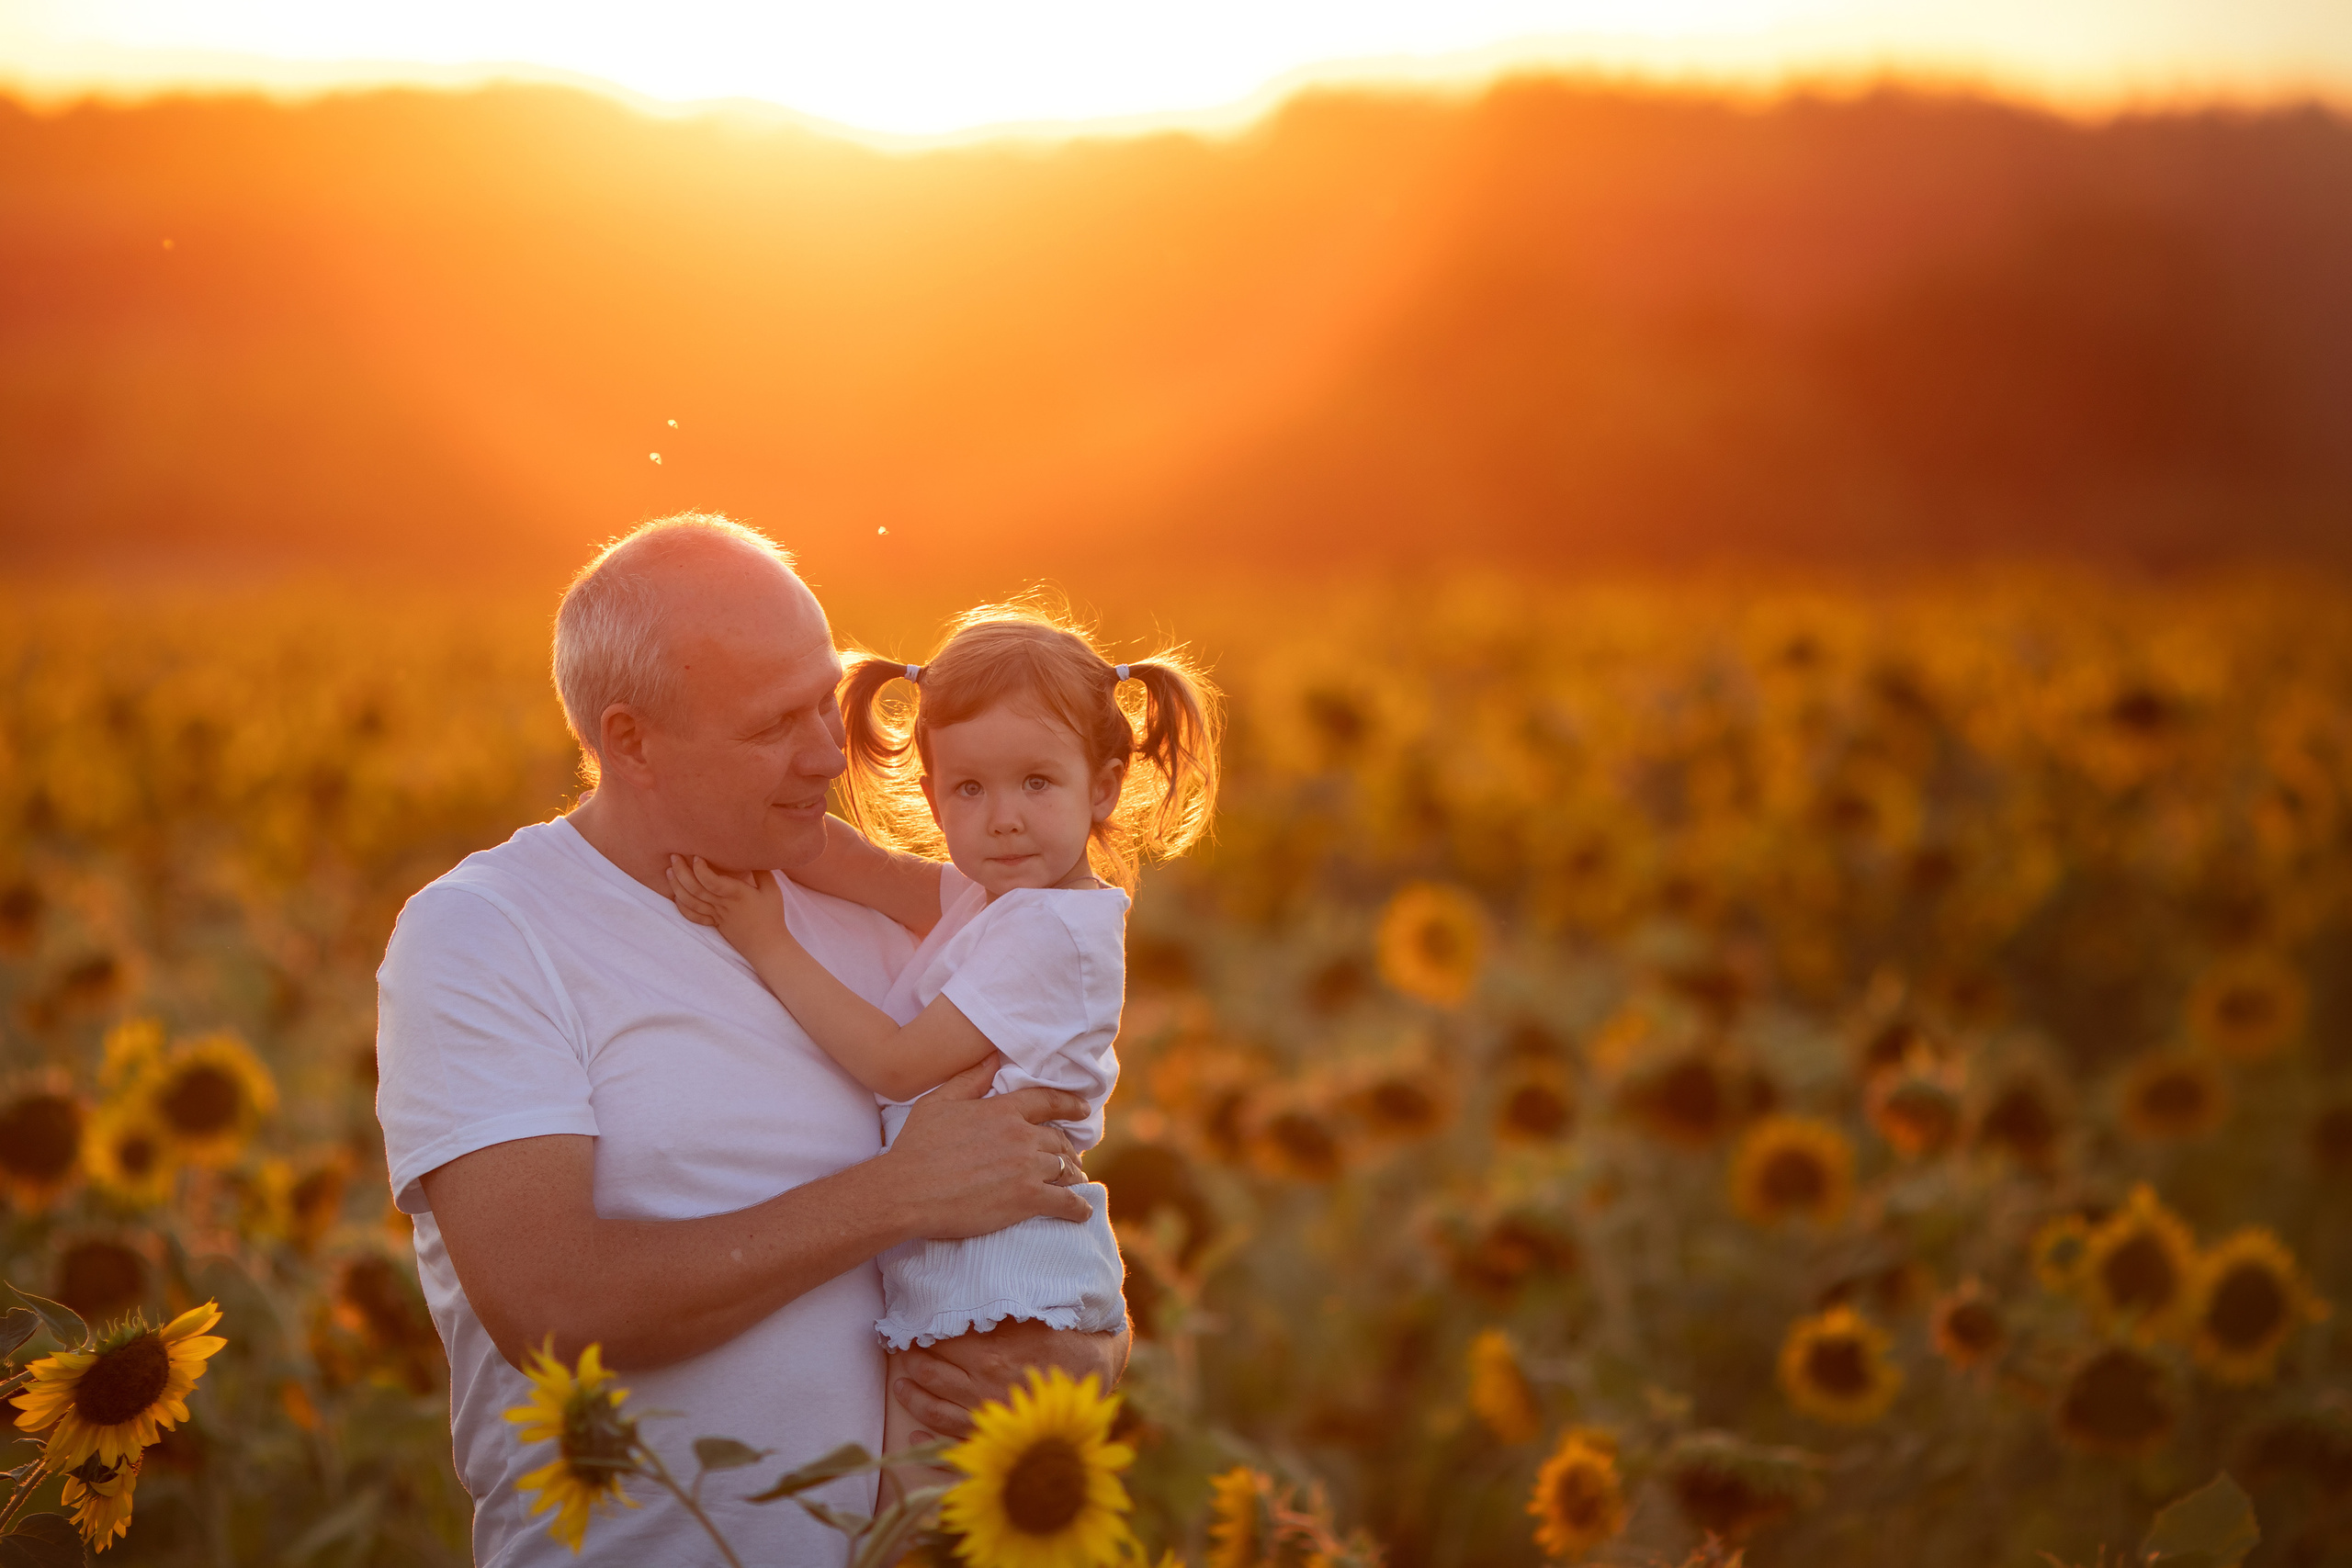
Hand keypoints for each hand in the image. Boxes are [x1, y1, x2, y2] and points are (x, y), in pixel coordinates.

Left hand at [666, 854, 782, 944]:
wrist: (767, 945)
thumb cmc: (771, 916)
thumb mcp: (772, 890)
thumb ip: (761, 871)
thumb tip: (752, 854)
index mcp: (737, 895)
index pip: (713, 882)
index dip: (701, 869)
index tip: (696, 856)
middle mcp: (723, 905)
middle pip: (696, 889)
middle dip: (682, 871)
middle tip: (674, 856)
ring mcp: (716, 916)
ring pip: (691, 902)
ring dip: (677, 886)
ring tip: (669, 871)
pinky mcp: (714, 924)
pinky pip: (694, 916)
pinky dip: (682, 907)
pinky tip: (675, 896)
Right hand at [883, 1057, 1092, 1239]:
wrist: (906, 1191)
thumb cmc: (915, 1147)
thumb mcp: (938, 1102)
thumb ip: (970, 1079)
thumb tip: (993, 1057)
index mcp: (1003, 1111)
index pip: (1047, 1102)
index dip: (1070, 1105)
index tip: (1083, 1111)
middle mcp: (1021, 1136)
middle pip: (1059, 1140)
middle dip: (1069, 1150)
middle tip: (1073, 1159)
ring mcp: (1026, 1168)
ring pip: (1066, 1170)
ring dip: (1075, 1177)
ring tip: (1077, 1184)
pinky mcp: (1026, 1199)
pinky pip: (1065, 1202)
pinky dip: (1078, 1207)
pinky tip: (1082, 1211)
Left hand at [893, 1319, 1131, 1439]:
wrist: (1100, 1382)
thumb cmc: (1072, 1342)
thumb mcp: (1039, 1319)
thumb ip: (1003, 1310)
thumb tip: (967, 1295)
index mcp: (992, 1356)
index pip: (941, 1340)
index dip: (920, 1330)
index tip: (906, 1323)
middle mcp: (983, 1388)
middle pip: (932, 1372)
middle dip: (910, 1359)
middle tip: (898, 1348)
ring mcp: (986, 1416)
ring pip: (935, 1408)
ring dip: (912, 1395)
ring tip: (900, 1385)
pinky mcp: (994, 1437)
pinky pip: (954, 1442)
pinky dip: (929, 1441)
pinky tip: (913, 1437)